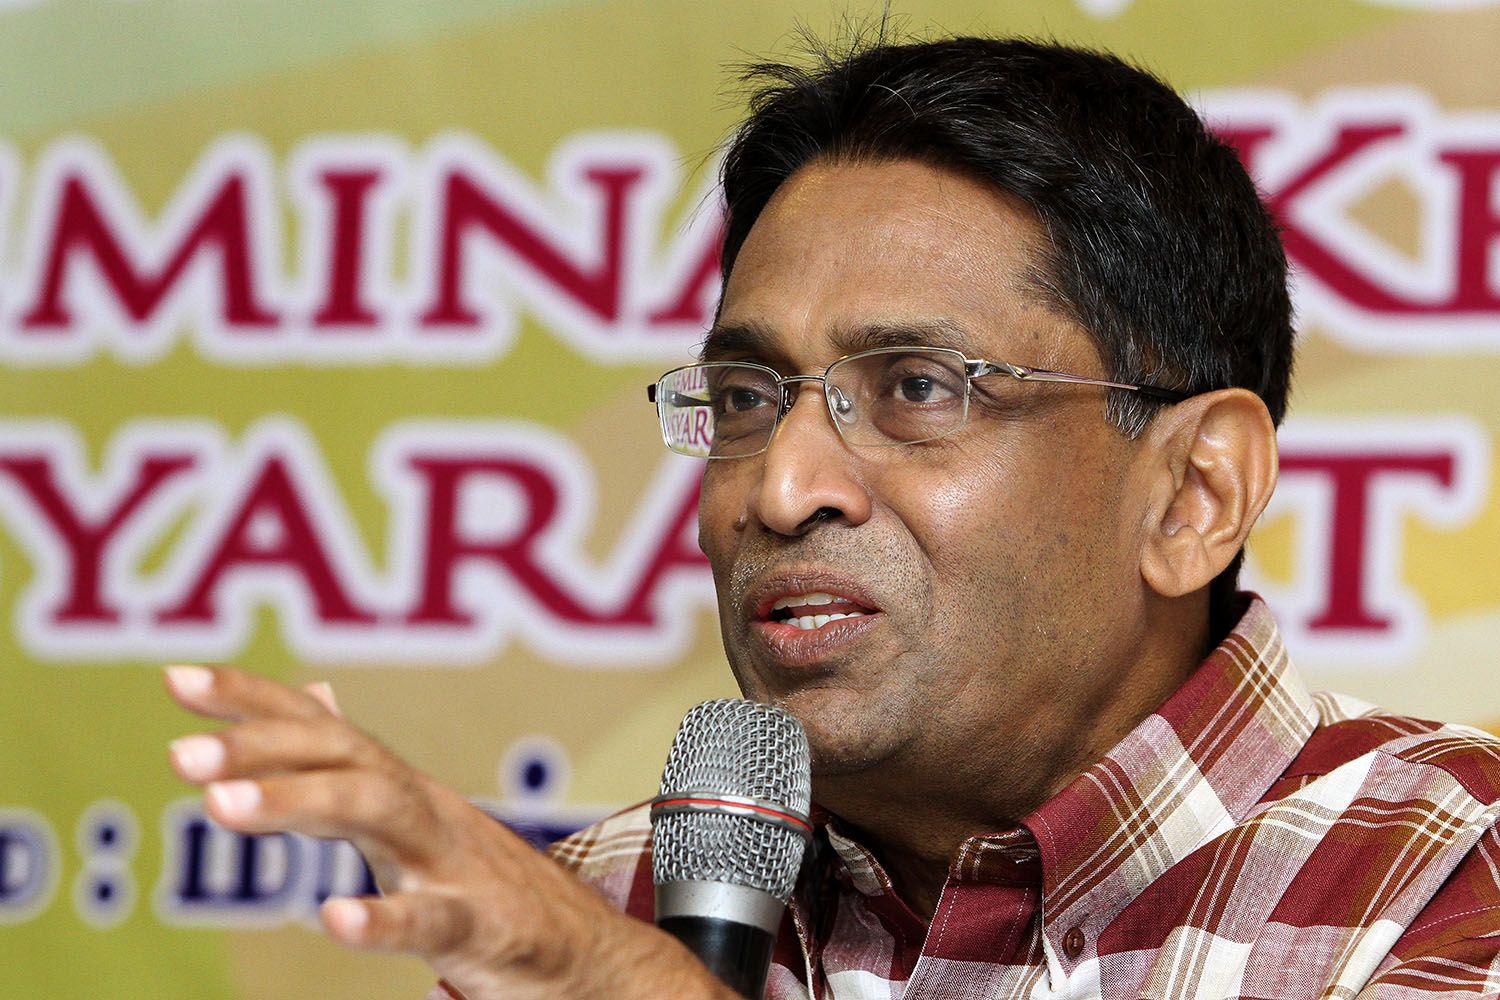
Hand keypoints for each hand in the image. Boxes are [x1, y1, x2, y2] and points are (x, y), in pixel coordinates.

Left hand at [164, 664, 731, 999]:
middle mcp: (425, 810)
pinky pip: (433, 918)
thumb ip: (356, 765)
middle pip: (346, 759)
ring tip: (221, 806)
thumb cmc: (489, 885)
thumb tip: (312, 695)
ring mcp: (456, 863)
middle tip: (180, 755)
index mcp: (401, 790)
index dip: (256, 701)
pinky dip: (385, 916)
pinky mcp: (486, 925)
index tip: (179, 681)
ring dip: (301, 802)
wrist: (590, 952)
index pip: (324, 730)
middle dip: (263, 749)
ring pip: (381, 814)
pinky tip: (333, 916)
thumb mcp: (417, 818)